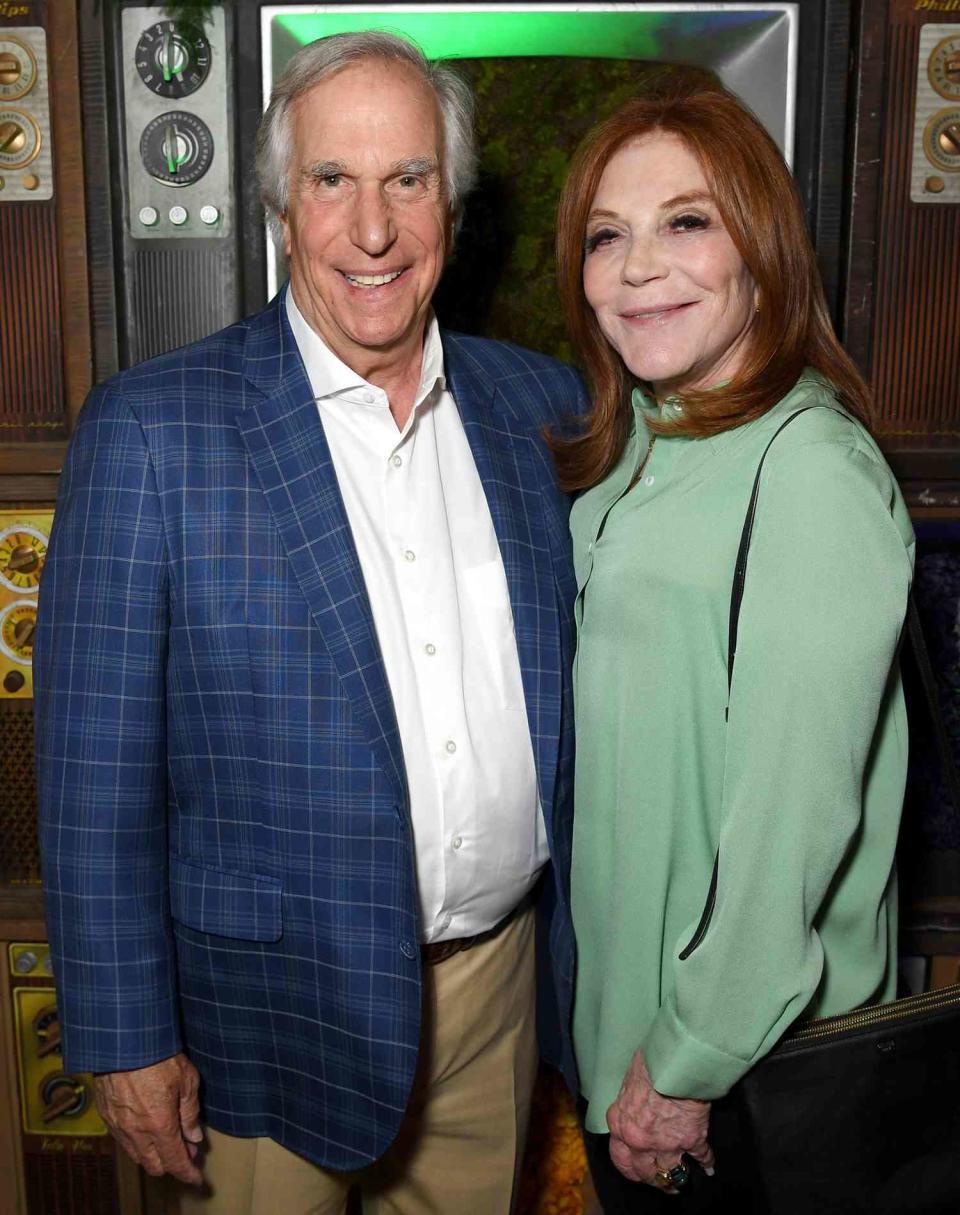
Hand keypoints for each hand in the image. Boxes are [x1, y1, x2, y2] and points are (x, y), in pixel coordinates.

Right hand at [93, 1053, 203, 1184]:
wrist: (123, 1040)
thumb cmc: (158, 1055)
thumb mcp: (186, 1080)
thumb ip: (190, 1113)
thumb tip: (194, 1137)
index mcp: (159, 1125)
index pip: (175, 1161)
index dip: (187, 1173)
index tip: (196, 1179)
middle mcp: (136, 1132)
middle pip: (154, 1165)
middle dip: (172, 1164)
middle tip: (187, 1151)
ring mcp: (118, 1126)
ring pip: (137, 1156)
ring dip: (154, 1154)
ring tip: (169, 1138)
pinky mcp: (107, 1116)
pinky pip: (123, 1141)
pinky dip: (138, 1143)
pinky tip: (147, 1129)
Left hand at [606, 1047, 714, 1190]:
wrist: (674, 1061)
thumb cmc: (649, 1064)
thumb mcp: (628, 1083)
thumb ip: (629, 1103)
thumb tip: (635, 1104)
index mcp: (620, 1125)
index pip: (620, 1157)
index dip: (631, 1167)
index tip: (637, 1171)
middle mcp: (639, 1141)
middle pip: (643, 1172)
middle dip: (652, 1180)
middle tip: (660, 1184)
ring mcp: (666, 1144)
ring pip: (670, 1173)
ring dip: (676, 1180)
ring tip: (681, 1183)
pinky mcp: (691, 1140)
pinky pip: (701, 1157)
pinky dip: (707, 1163)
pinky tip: (709, 1167)